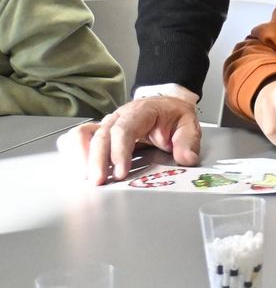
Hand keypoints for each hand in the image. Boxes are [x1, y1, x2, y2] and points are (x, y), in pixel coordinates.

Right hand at [65, 96, 202, 184]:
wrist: (166, 104)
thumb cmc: (173, 115)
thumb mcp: (188, 123)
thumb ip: (188, 140)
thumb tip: (186, 158)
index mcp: (139, 112)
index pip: (123, 129)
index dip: (120, 151)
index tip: (121, 172)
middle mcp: (117, 117)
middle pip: (100, 136)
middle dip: (97, 161)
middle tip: (100, 182)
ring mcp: (106, 124)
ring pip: (83, 136)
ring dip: (82, 157)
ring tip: (88, 177)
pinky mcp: (100, 134)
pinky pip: (79, 139)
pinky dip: (76, 153)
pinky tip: (81, 169)